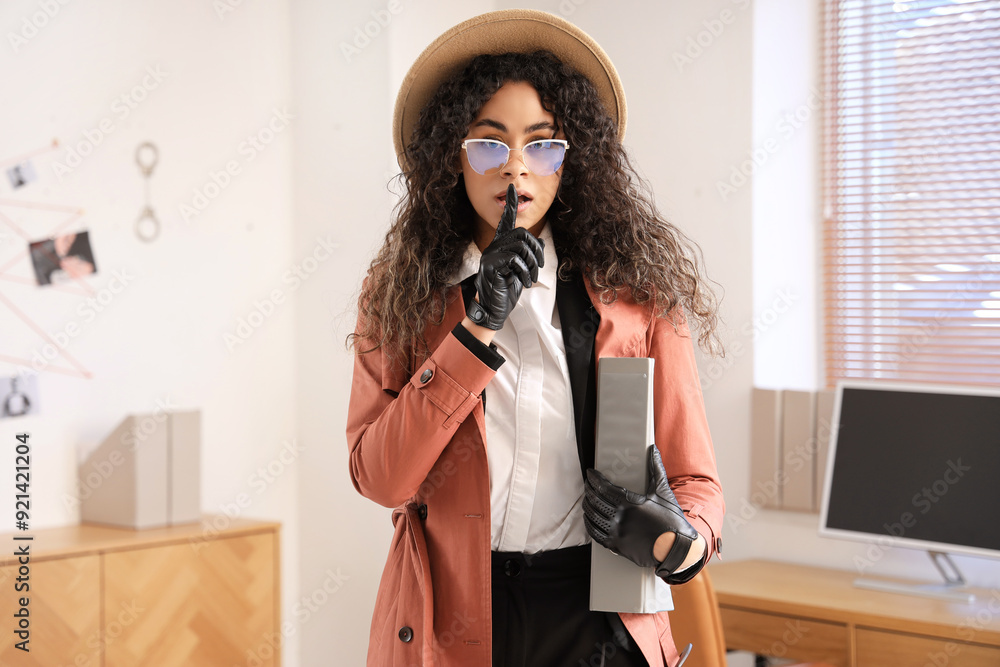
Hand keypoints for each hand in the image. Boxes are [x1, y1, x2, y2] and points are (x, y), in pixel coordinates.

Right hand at [466, 184, 544, 330]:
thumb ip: (529, 255)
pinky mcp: (491, 265)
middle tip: (539, 268)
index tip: (512, 187)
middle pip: (522, 234)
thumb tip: (538, 242)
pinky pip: (515, 259)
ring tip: (531, 278)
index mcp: (501, 245)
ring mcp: (491, 255)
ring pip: (521, 247)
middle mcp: (494, 246)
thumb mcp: (522, 271)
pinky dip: (525, 272)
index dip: (510, 204)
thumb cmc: (507, 288)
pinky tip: (524, 282)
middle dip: (536, 251)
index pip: (506, 221)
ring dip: (532, 264)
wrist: (493, 309)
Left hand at [584, 446, 699, 576]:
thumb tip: (652, 449)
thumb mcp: (663, 491)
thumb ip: (655, 468)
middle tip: (587, 484)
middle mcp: (620, 518)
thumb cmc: (671, 520)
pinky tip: (589, 520)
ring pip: (593, 518)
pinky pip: (596, 535)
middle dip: (588, 490)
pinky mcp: (617, 546)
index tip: (590, 473)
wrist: (677, 548)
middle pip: (595, 502)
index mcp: (629, 503)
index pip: (603, 487)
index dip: (594, 478)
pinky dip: (590, 525)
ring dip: (587, 507)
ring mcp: (617, 534)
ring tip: (587, 500)